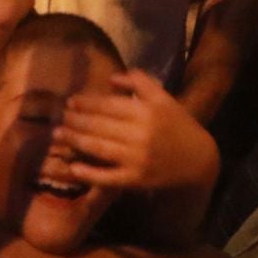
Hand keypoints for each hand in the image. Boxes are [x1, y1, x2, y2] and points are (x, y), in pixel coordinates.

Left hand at [58, 71, 220, 192]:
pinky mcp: (135, 180)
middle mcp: (139, 134)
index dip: (87, 103)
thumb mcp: (164, 98)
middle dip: (76, 121)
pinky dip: (90, 173)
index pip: (108, 105)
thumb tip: (111, 77)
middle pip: (99, 126)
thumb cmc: (179, 125)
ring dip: (76, 141)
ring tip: (59, 135)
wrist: (198, 160)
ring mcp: (136, 159)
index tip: (70, 101)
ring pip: (99, 148)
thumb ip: (140, 82)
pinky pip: (108, 177)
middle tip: (60, 117)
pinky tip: (74, 166)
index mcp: (146, 112)